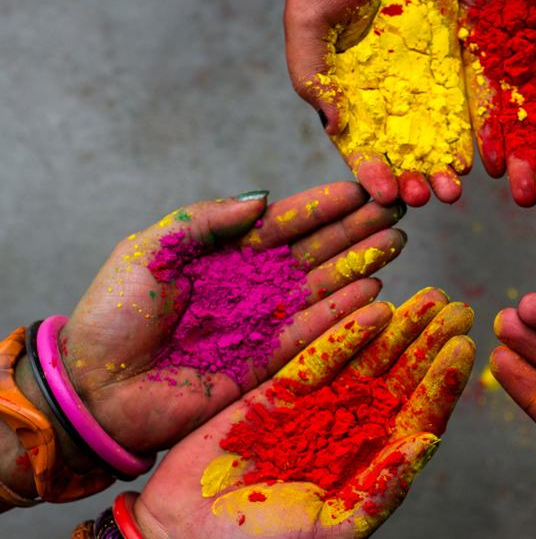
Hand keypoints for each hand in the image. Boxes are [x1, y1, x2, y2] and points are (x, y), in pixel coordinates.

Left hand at [60, 183, 406, 457]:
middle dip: (354, 230)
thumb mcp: (150, 249)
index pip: (284, 223)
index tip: (359, 188)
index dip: (322, 205)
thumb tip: (263, 199)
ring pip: (323, 288)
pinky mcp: (269, 362)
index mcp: (224, 252)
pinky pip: (315, 333)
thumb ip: (206, 220)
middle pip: (314, 251)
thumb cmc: (114, 315)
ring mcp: (264, 322)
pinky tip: (376, 292)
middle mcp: (252, 284)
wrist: (96, 389)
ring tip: (396, 243)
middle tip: (395, 209)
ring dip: (360, 265)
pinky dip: (346, 314)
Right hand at [133, 288, 474, 537]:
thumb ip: (381, 488)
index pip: (416, 417)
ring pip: (364, 361)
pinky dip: (344, 332)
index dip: (441, 383)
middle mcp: (347, 432)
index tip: (464, 348)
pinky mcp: (275, 392)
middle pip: (398, 380)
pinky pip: (316, 356)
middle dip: (428, 344)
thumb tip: (427, 443)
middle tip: (457, 308)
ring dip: (396, 329)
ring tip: (427, 297)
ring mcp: (313, 410)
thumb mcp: (331, 528)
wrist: (183, 538)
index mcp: (367, 465)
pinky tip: (373, 308)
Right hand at [285, 0, 473, 206]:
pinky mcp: (451, 62)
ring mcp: (421, 81)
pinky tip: (472, 160)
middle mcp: (386, 95)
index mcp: (348, 94)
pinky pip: (463, 104)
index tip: (383, 194)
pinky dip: (468, 135)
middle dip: (413, 179)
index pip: (360, 145)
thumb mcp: (308, 23)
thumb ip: (313, 75)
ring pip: (435, 137)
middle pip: (402, 151)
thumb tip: (336, 127)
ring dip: (443, 169)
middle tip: (426, 198)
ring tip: (453, 190)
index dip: (371, 174)